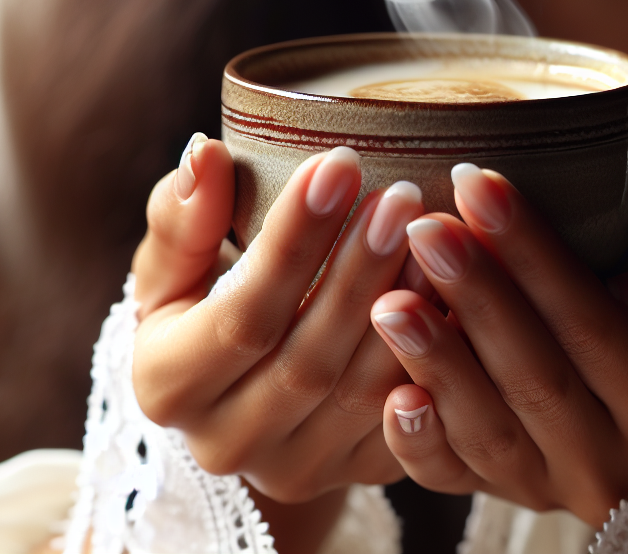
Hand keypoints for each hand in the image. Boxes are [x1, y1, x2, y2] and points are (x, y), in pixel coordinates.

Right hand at [131, 136, 422, 506]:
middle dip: (360, 270)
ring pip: (363, 395)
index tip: (340, 163)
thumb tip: (205, 154)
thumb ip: (183, 215)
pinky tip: (459, 293)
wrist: (238, 382)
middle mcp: (226, 444)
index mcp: (167, 387)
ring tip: (439, 235)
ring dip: (407, 312)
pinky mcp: (355, 473)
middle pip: (307, 360)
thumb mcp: (173, 261)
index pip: (239, 314)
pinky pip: (410, 425)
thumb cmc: (201, 298)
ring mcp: (296, 469)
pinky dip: (437, 358)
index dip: (293, 239)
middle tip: (403, 194)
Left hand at [370, 165, 627, 526]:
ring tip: (390, 301)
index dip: (533, 254)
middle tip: (425, 229)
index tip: (479, 187)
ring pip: (489, 433)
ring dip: (436, 363)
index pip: (593, 323)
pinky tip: (392, 395)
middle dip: (476, 296)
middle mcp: (614, 462)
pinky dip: (421, 443)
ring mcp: (556, 489)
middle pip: (535, 376)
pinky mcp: (511, 498)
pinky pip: (458, 481)